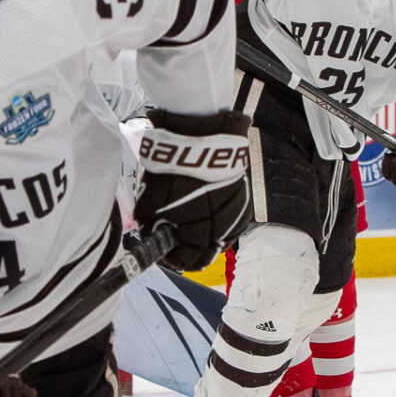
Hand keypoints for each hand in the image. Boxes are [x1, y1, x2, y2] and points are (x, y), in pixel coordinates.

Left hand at [134, 108, 252, 270]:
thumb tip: (152, 238)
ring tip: (190, 226)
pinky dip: (219, 223)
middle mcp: (223, 229)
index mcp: (200, 233)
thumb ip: (151, 228)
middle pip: (206, 256)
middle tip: (175, 243)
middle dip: (189, 251)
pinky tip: (208, 215)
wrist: (201, 135)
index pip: (187, 261)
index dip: (173, 260)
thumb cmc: (173, 169)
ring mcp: (237, 214)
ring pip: (222, 240)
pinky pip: (232, 223)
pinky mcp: (245, 199)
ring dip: (206, 238)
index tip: (165, 252)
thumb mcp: (151, 202)